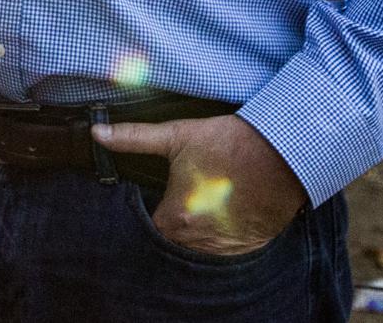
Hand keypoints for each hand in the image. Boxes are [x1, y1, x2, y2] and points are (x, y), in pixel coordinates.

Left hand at [92, 114, 305, 256]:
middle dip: (175, 217)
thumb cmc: (229, 143)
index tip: (161, 191)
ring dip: (197, 227)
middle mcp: (197, 240)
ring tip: (207, 198)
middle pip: (172, 236)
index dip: (151, 206)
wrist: (285, 155)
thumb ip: (133, 137)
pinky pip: (222, 250)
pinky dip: (219, 234)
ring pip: (196, 245)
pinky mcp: (246, 249)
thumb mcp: (177, 135)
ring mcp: (224, 248)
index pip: (148, 223)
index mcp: (175, 217)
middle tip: (187, 192)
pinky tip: (225, 209)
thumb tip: (97, 133)